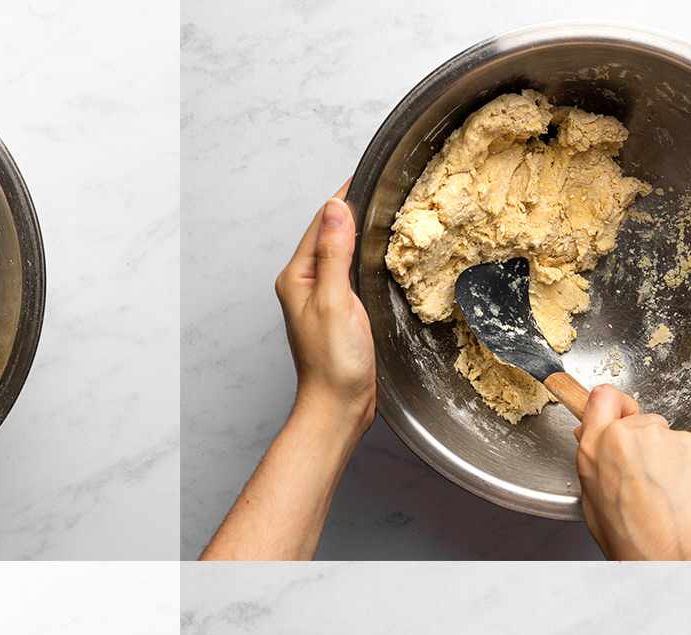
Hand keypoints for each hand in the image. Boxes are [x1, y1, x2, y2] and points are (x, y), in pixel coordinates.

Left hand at [200, 187, 376, 559]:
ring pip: (344, 253)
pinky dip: (368, 257)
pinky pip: (353, 273)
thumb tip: (335, 207)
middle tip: (391, 185)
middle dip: (357, 210)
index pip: (321, 222)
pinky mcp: (340, 312)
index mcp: (297, 277)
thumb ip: (334, 253)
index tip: (373, 172)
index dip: (346, 196)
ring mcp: (322, 298)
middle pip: (332, 234)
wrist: (339, 407)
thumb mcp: (334, 301)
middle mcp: (305, 284)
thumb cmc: (333, 363)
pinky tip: (386, 252)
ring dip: (364, 233)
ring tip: (393, 209)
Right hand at [575, 384, 690, 560]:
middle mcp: (629, 435)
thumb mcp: (594, 504)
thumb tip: (600, 449)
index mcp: (596, 449)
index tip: (619, 414)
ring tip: (667, 495)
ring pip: (667, 438)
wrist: (679, 554)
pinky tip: (684, 495)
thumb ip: (597, 466)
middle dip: (644, 443)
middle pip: (639, 421)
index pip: (602, 397)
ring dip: (668, 458)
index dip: (614, 406)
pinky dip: (690, 469)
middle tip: (646, 478)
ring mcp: (665, 437)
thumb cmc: (636, 540)